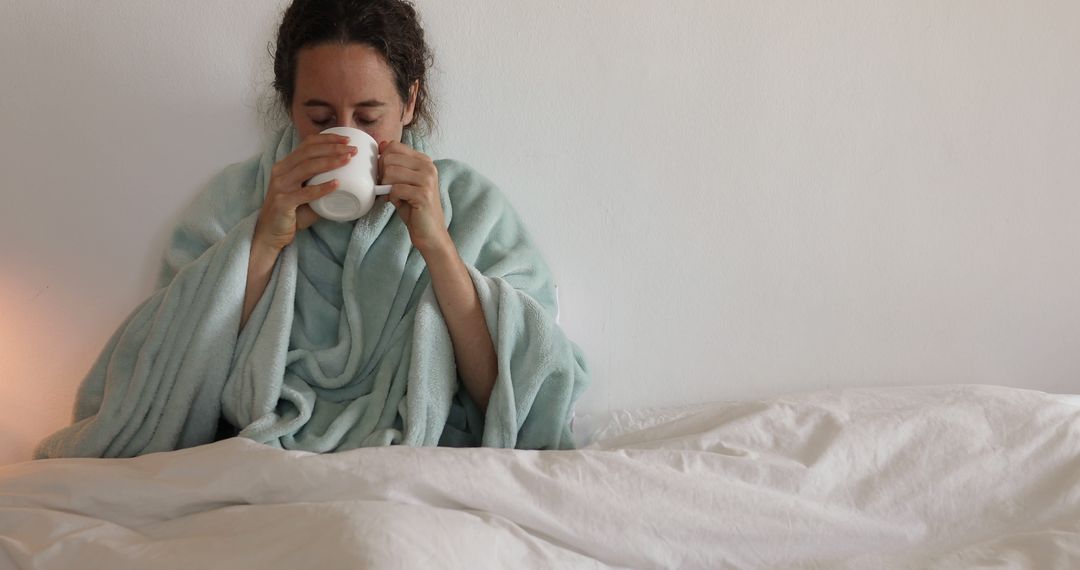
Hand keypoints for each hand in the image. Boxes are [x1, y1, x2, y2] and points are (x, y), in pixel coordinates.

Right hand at [253, 133, 357, 250]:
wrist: (271, 233)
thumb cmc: (292, 213)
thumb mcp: (306, 193)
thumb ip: (320, 184)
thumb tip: (348, 179)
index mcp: (286, 165)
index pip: (307, 144)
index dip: (327, 139)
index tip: (347, 139)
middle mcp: (281, 171)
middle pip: (309, 152)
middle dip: (333, 148)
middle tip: (352, 149)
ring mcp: (280, 186)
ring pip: (307, 167)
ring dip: (330, 162)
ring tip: (348, 160)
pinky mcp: (282, 202)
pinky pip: (305, 193)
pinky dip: (322, 187)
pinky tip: (337, 183)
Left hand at [378, 140, 449, 253]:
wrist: (429, 232)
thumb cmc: (414, 207)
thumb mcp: (402, 181)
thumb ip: (395, 164)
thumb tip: (382, 144)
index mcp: (424, 160)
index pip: (394, 146)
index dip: (382, 160)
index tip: (385, 175)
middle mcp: (428, 166)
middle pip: (389, 159)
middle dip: (382, 175)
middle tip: (387, 188)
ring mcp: (427, 179)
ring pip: (390, 172)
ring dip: (386, 187)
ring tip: (395, 196)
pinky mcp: (424, 194)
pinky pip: (395, 189)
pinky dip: (393, 198)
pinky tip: (401, 203)